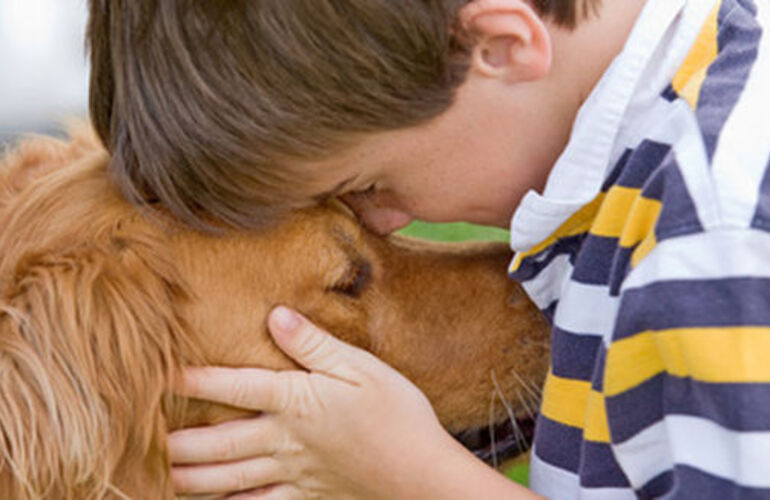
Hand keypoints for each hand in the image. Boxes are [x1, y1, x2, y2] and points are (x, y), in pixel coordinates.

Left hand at [168, 306, 462, 498]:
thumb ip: (315, 344)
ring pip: (230, 478)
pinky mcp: (307, 497)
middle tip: (145, 439)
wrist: (422, 473)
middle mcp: (286, 439)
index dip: (197, 378)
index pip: (236, 386)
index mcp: (297, 400)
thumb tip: (275, 314)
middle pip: (220, 442)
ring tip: (163, 475)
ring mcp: (294, 473)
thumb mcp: (361, 368)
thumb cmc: (398, 413)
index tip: (162, 372)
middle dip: (179, 441)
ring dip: (192, 477)